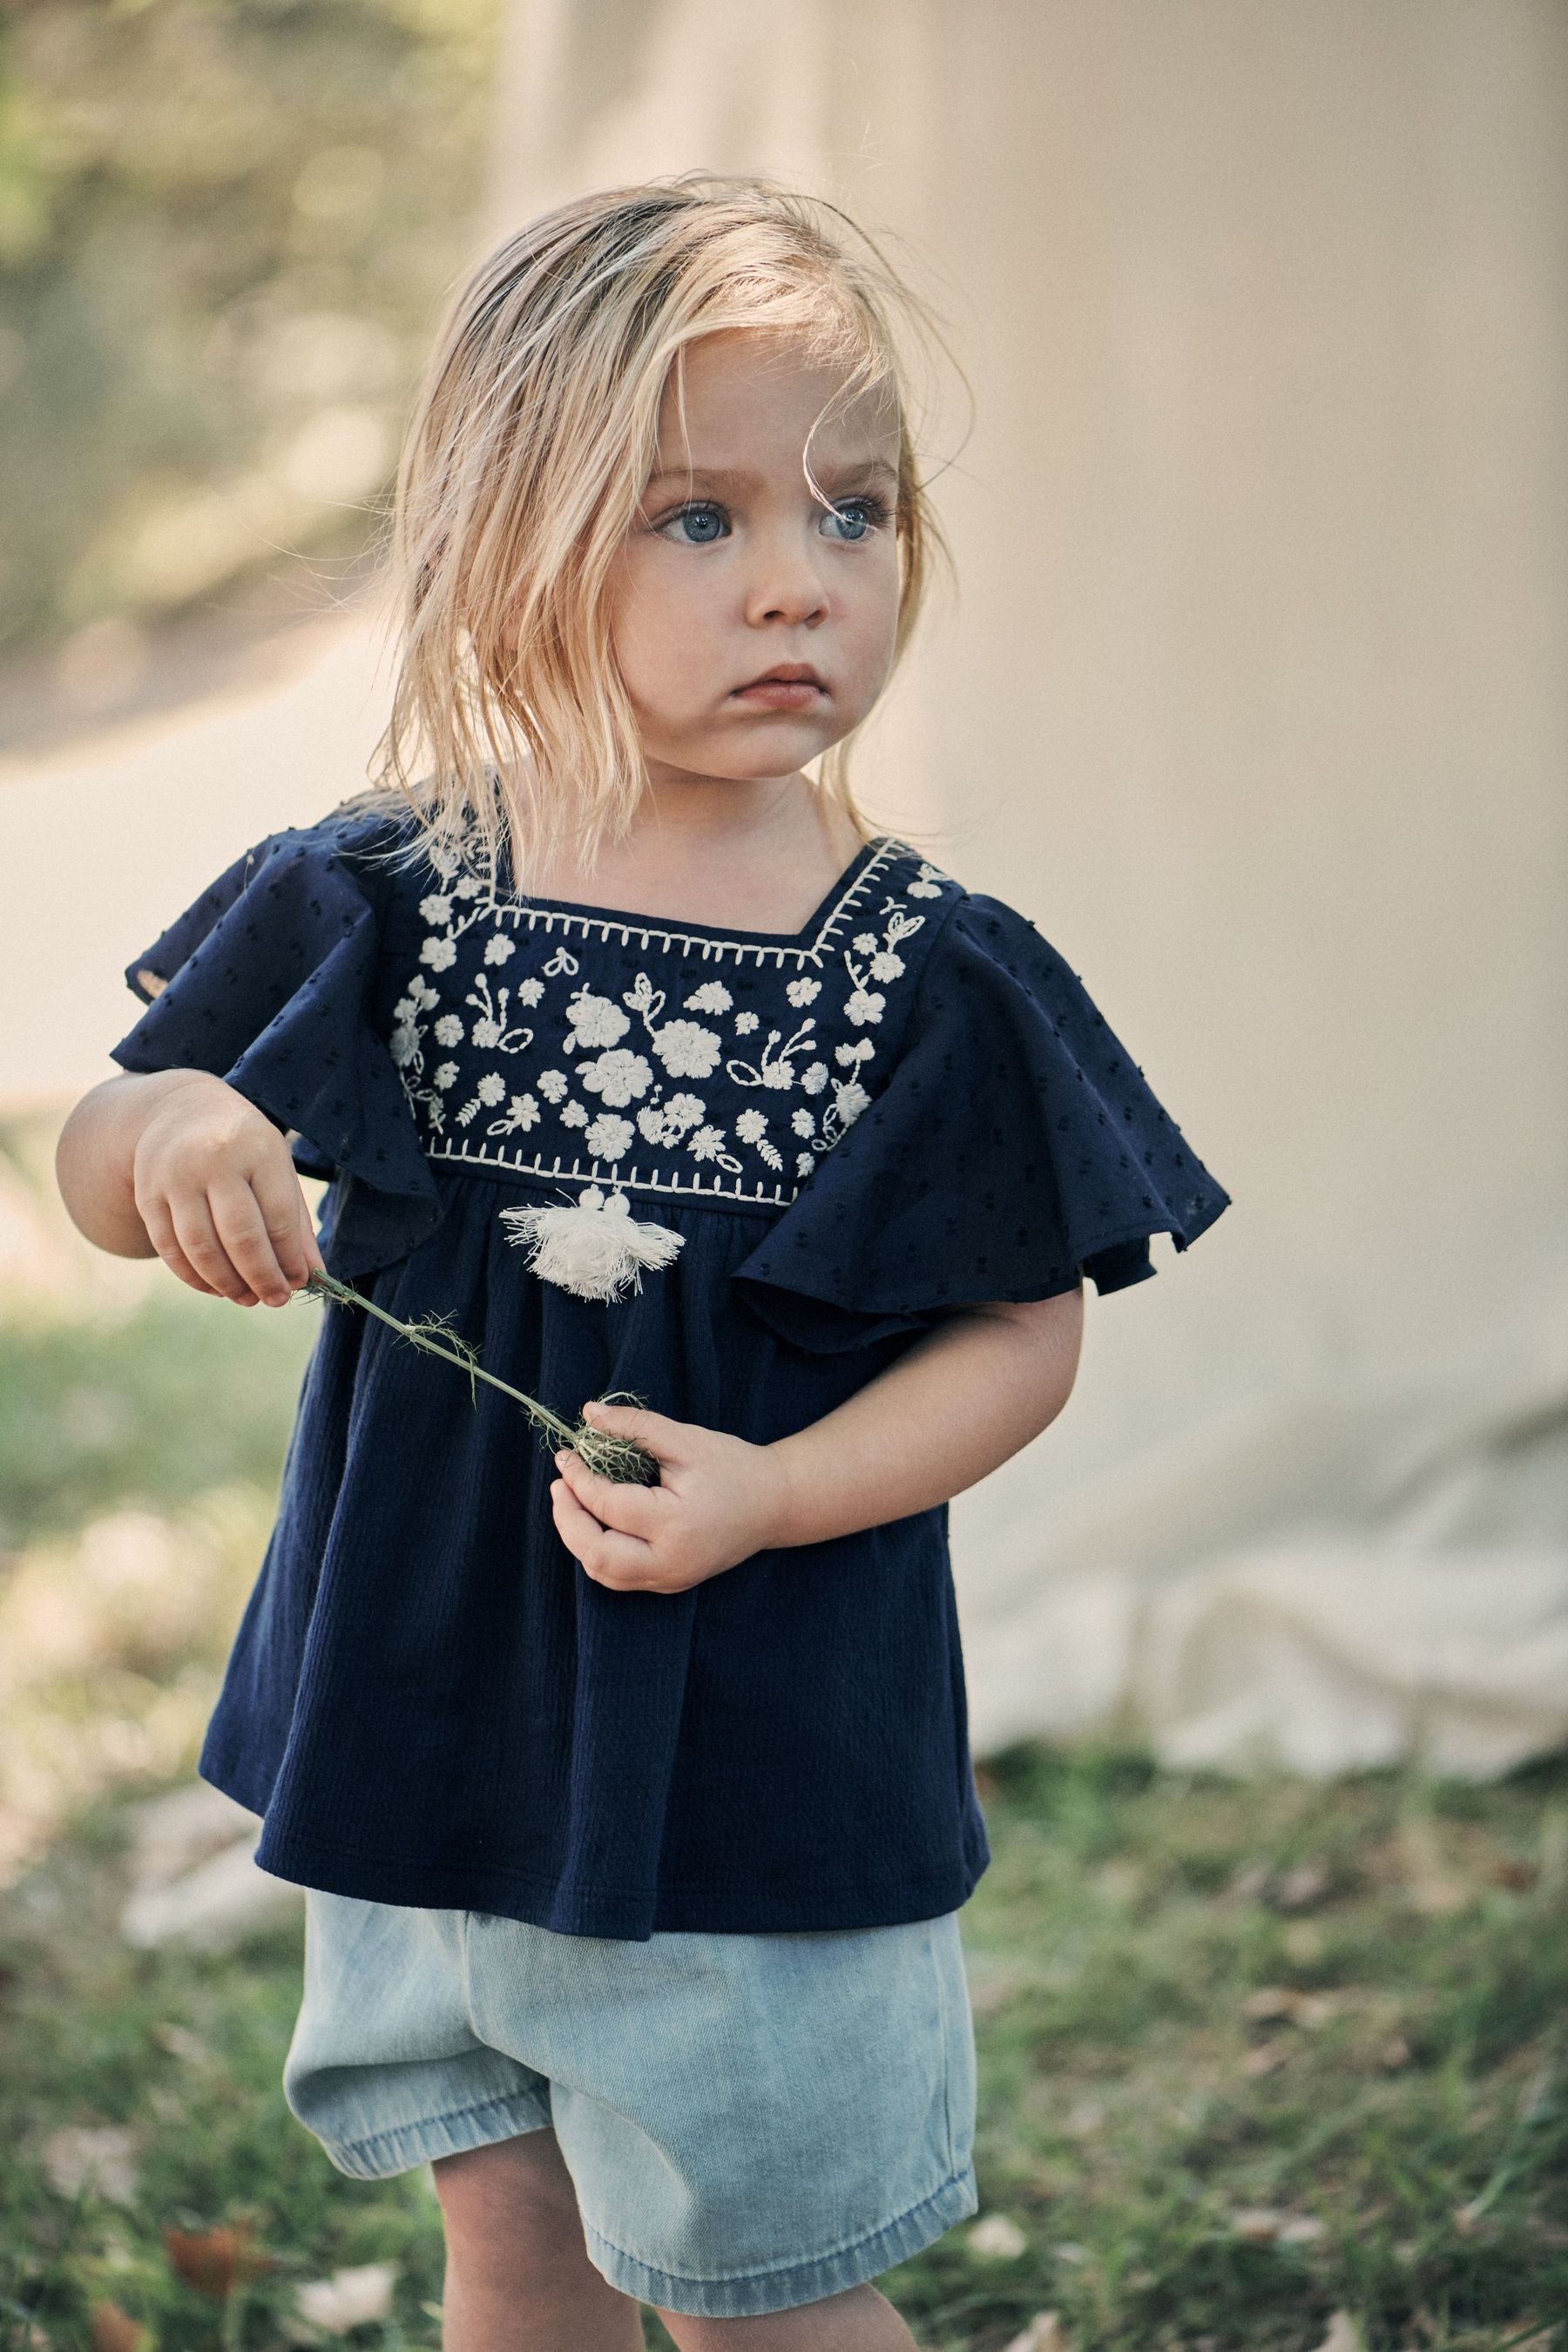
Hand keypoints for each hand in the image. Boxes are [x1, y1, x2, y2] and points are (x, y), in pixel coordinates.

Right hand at [131, 1069, 323, 1306]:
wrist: (180, 1109)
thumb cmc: (243, 1146)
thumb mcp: (277, 1168)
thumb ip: (295, 1222)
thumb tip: (313, 1275)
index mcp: (257, 1150)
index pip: (278, 1216)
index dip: (289, 1257)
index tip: (298, 1282)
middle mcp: (213, 1161)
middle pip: (240, 1236)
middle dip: (261, 1277)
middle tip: (275, 1299)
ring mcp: (175, 1178)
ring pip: (201, 1247)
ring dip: (226, 1283)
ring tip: (246, 1298)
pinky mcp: (147, 1195)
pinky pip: (169, 1247)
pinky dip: (193, 1276)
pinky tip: (214, 1288)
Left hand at [549, 1401, 791, 1594]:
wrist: (775, 1504)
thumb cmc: (733, 1466)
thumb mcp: (686, 1439)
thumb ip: (635, 1427)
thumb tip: (588, 1413)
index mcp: (676, 1524)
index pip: (609, 1507)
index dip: (579, 1480)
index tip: (565, 1455)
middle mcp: (672, 1562)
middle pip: (598, 1555)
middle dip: (568, 1520)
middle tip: (559, 1485)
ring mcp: (672, 1579)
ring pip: (605, 1573)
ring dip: (578, 1539)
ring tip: (570, 1502)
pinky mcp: (671, 1583)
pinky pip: (620, 1577)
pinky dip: (597, 1551)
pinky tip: (593, 1522)